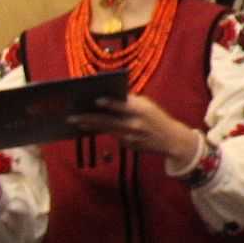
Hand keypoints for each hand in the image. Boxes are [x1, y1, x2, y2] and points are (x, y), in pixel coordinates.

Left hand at [78, 96, 208, 165]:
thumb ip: (129, 101)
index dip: (109, 103)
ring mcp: (131, 137)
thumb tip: (107, 96)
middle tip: (72, 117)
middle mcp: (135, 124)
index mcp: (141, 110)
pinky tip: (90, 127)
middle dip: (88, 118)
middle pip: (108, 121)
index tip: (95, 100)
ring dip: (90, 125)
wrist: (170, 139)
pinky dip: (102, 131)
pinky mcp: (128, 146)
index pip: (122, 106)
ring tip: (77, 121)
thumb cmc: (156, 117)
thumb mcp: (147, 105)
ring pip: (106, 130)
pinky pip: (112, 136)